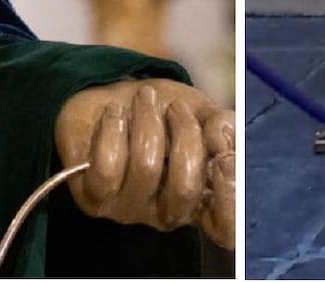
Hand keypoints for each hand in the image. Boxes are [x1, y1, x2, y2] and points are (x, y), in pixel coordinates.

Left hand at [55, 77, 238, 245]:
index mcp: (203, 199)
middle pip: (185, 190)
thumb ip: (224, 128)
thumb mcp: (203, 114)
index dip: (230, 197)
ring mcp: (130, 209)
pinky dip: (113, 130)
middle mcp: (169, 212)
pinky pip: (107, 167)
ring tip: (144, 98)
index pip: (225, 226)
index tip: (224, 157)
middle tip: (177, 106)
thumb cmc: (163, 114)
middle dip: (185, 135)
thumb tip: (222, 142)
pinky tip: (115, 113)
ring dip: (147, 122)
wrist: (111, 102)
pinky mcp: (95, 198)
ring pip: (146, 169)